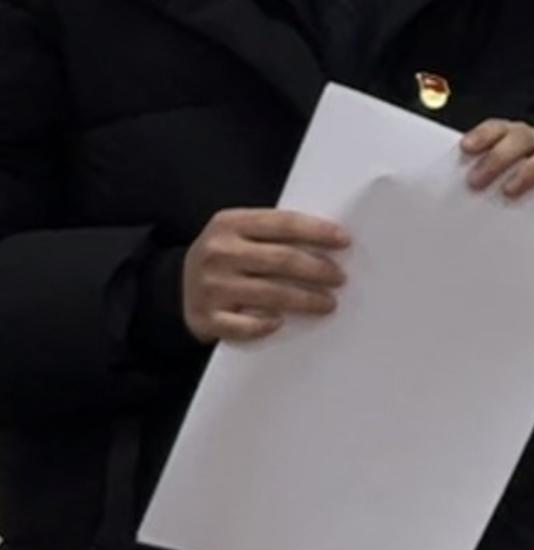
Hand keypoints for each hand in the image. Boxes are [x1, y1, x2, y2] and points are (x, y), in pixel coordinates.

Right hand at [183, 207, 350, 344]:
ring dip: (306, 299)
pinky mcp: (205, 318)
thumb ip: (273, 232)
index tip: (345, 241)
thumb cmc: (224, 256)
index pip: (284, 224)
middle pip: (282, 260)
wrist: (172, 287)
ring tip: (328, 302)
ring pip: (271, 294)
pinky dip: (266, 325)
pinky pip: (244, 325)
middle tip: (340, 278)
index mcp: (230, 223)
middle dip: (318, 270)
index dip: (318, 232)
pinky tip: (282, 322)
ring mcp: (210, 287)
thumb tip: (330, 241)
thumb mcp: (240, 232)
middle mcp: (218, 253)